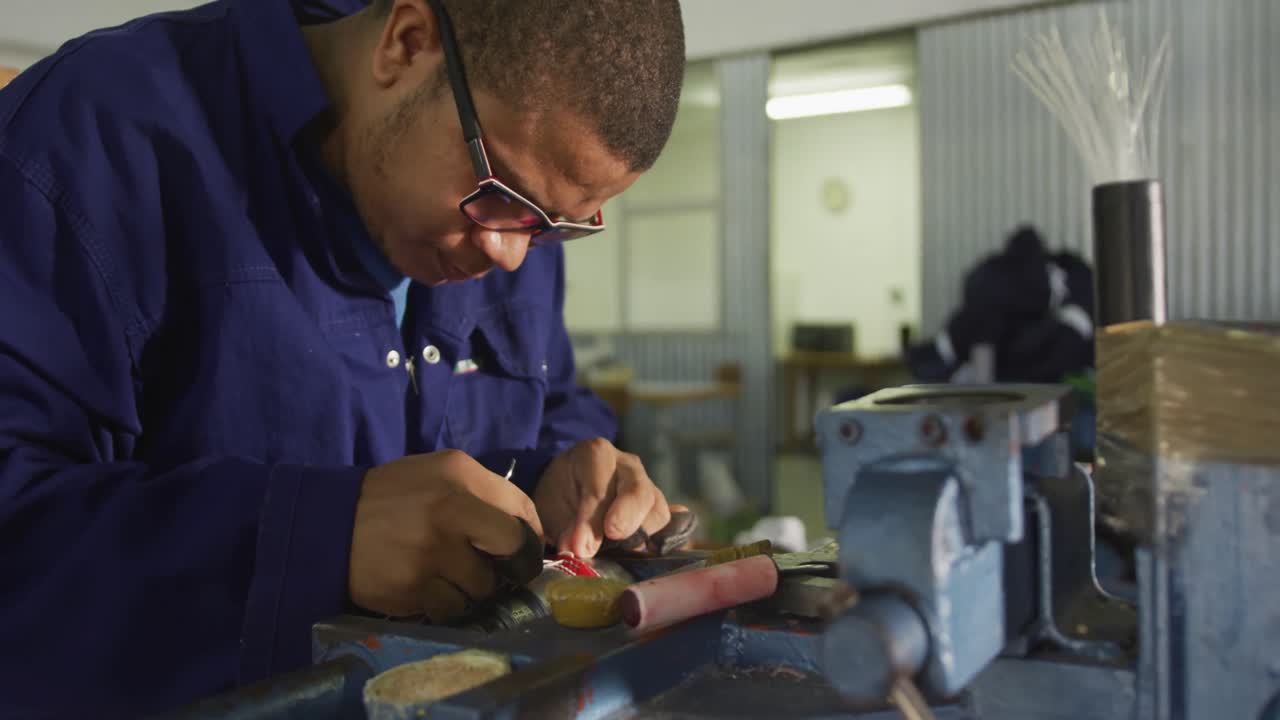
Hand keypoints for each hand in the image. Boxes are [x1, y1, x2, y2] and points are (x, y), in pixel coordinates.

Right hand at [349, 450, 542, 619]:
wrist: (328, 522)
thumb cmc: (393, 497)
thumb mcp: (439, 473)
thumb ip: (483, 493)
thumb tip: (526, 531)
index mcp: (461, 475)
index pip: (522, 509)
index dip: (528, 536)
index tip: (519, 550)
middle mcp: (452, 509)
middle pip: (514, 548)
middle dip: (512, 566)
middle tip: (498, 571)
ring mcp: (433, 550)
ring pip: (483, 586)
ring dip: (472, 588)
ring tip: (448, 576)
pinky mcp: (414, 585)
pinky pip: (452, 607)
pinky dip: (446, 604)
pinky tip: (427, 589)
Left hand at [534, 438, 676, 557]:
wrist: (569, 491)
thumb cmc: (559, 496)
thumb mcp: (551, 508)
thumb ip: (564, 526)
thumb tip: (581, 550)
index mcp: (596, 454)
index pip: (598, 488)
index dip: (590, 521)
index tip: (580, 547)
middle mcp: (628, 465)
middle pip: (638, 491)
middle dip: (627, 518)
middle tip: (612, 538)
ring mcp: (648, 485)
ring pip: (657, 510)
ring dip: (641, 534)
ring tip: (618, 551)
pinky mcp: (658, 508)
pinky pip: (670, 524)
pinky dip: (662, 539)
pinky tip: (652, 550)